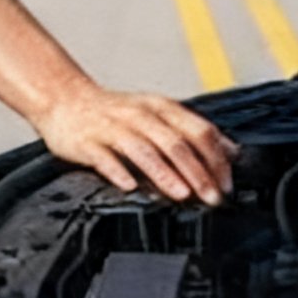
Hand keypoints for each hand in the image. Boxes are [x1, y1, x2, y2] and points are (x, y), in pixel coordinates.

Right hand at [32, 81, 234, 205]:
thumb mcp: (158, 114)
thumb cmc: (115, 113)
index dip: (216, 158)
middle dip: (197, 172)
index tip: (227, 184)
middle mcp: (139, 115)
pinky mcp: (87, 142)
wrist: (65, 100)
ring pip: (143, 149)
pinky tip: (130, 187)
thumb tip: (232, 152)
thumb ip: (192, 132)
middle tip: (212, 198)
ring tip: (181, 194)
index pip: (197, 130)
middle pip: (174, 142)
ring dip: (164, 173)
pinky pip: (104, 158)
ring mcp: (112, 128)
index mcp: (160, 108)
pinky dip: (119, 171)